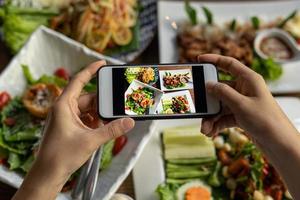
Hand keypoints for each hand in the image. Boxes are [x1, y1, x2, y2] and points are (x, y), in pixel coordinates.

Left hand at [13, 61, 134, 199]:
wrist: (49, 173)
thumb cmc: (61, 156)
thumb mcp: (91, 140)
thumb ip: (112, 130)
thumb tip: (129, 122)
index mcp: (63, 105)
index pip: (78, 80)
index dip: (90, 70)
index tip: (102, 63)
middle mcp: (64, 108)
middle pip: (88, 98)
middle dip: (102, 104)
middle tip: (115, 108)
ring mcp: (66, 117)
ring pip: (88, 109)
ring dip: (99, 116)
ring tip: (109, 123)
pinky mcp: (70, 126)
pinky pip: (86, 118)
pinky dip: (95, 122)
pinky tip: (102, 129)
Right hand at [198, 54, 299, 199]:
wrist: (278, 143)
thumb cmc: (265, 120)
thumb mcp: (241, 104)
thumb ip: (223, 93)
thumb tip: (208, 84)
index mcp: (249, 79)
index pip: (229, 64)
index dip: (214, 60)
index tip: (199, 59)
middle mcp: (244, 89)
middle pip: (220, 89)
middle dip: (208, 101)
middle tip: (198, 107)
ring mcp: (242, 103)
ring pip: (220, 106)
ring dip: (211, 117)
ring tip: (205, 129)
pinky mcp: (240, 115)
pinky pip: (224, 117)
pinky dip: (217, 124)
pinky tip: (211, 133)